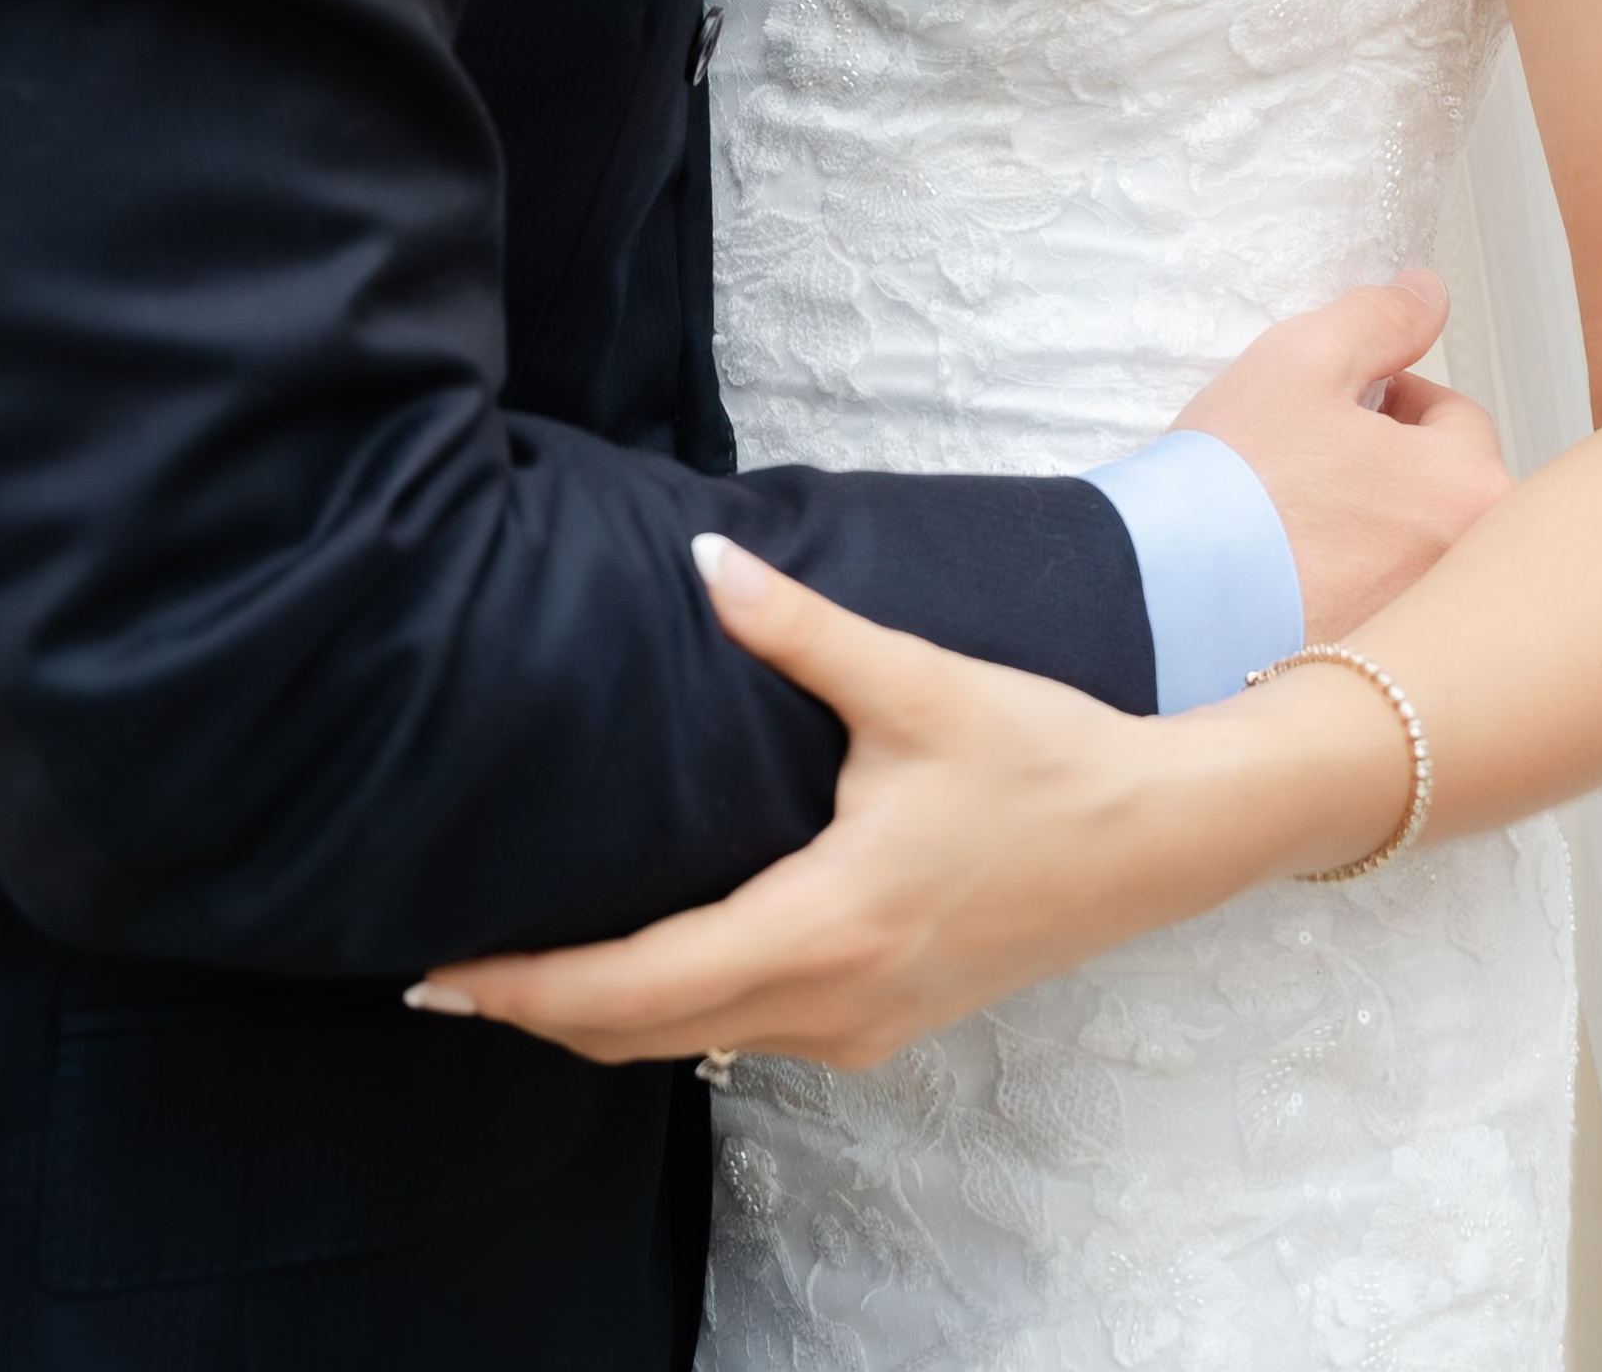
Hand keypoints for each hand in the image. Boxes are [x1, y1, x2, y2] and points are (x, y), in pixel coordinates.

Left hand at [412, 538, 1399, 1069]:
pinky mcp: (884, 1026)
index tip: (442, 974)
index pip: (636, 985)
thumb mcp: (916, 684)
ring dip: (606, 1016)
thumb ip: (799, 629)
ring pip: (696, 1043)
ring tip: (527, 966)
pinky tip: (651, 962)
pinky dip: (677, 1014)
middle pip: (645, 1034)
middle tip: (449, 974)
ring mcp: (859, 1028)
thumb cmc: (1041, 758)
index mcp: (823, 926)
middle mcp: (829, 1002)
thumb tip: (706, 559)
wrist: (1159, 837)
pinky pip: (750, 1035)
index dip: (529, 988)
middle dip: (541, 1012)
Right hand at [1176, 270, 1509, 640]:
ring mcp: (1425, 627)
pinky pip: (1380, 606)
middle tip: (1313, 467)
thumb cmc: (1234, 483)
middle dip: (1391, 468)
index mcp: (1469, 489)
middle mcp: (1466, 571)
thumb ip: (1380, 318)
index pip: (1456, 416)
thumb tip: (1428, 296)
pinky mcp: (1381, 672)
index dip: (1389, 396)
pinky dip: (1348, 589)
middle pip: (1443, 488)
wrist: (1164, 597)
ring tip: (1296, 526)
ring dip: (1371, 530)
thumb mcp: (1304, 360)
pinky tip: (1292, 578)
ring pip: (1411, 548)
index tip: (1333, 411)